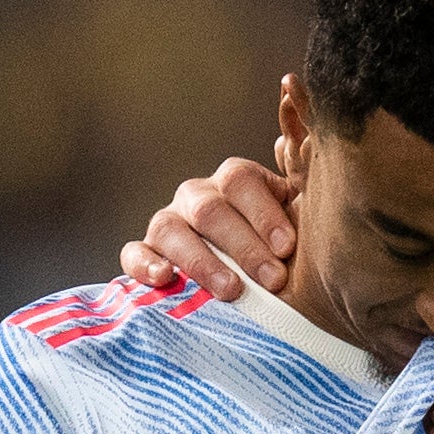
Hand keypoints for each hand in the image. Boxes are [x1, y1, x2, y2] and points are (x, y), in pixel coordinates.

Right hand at [118, 153, 299, 299]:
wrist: (257, 286)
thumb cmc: (280, 251)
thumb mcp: (299, 216)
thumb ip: (300, 182)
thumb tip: (289, 143)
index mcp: (234, 182)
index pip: (240, 181)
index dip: (263, 213)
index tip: (287, 247)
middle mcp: (197, 197)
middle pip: (210, 210)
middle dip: (244, 247)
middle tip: (273, 280)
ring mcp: (167, 224)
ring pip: (170, 230)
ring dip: (202, 262)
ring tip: (231, 291)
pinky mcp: (144, 254)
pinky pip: (133, 253)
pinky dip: (145, 265)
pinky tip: (164, 279)